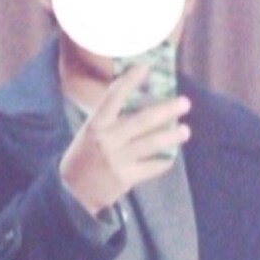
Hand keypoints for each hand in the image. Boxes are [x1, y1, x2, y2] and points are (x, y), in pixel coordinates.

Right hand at [59, 63, 191, 215]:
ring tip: (185, 130)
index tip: (145, 67)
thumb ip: (110, 119)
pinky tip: (171, 156)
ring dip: (171, 136)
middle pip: (142, 121)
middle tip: (185, 103)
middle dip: (166, 111)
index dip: (129, 80)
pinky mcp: (126, 178)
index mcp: (96, 124)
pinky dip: (163, 161)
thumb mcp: (90, 133)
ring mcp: (117, 159)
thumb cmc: (84, 157)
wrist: (73, 193)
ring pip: (151, 144)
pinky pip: (151, 167)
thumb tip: (139, 102)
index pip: (113, 97)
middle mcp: (107, 139)